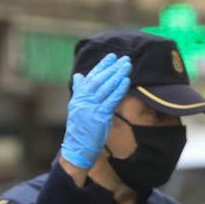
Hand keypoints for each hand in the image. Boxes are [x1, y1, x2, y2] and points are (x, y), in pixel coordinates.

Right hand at [60, 53, 130, 169]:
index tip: (112, 57)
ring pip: (106, 87)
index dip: (103, 66)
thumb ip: (79, 90)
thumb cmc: (79, 128)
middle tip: (124, 58)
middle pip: (100, 79)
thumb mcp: (77, 106)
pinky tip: (126, 81)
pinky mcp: (100, 116)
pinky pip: (111, 100)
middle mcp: (85, 99)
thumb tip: (79, 75)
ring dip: (118, 75)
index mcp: (80, 95)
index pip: (92, 76)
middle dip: (113, 68)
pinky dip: (119, 90)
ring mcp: (92, 107)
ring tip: (127, 66)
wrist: (77, 147)